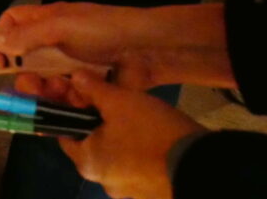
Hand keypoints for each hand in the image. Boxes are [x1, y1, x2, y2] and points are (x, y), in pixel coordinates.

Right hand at [0, 3, 233, 89]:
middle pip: (26, 59)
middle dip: (23, 73)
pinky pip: (67, 96)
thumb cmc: (103, 30)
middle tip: (26, 85)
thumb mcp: (63, 26)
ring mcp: (72, 65)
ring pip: (46, 81)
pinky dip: (65, 102)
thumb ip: (28, 34)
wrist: (149, 50)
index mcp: (48, 21)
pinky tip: (69, 105)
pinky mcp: (88, 86)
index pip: (13, 24)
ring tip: (55, 94)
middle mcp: (56, 42)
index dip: (1, 38)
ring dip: (45, 90)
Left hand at [45, 71, 202, 198]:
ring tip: (139, 118)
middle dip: (99, 123)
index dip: (71, 110)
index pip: (65, 134)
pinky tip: (154, 137)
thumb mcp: (120, 102)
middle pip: (92, 145)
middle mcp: (103, 183)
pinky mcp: (152, 195)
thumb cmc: (151, 132)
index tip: (84, 94)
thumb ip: (93, 89)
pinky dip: (141, 153)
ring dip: (122, 138)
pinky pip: (139, 168)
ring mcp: (129, 193)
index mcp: (87, 163)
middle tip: (116, 102)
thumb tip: (75, 78)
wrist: (201, 168)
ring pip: (117, 157)